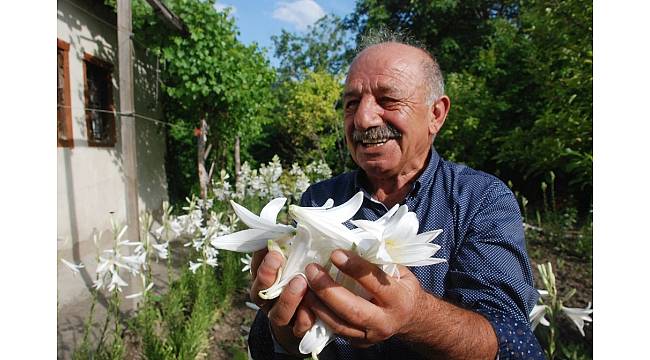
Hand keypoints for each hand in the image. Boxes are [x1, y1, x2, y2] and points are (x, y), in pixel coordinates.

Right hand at [249, 249, 315, 352]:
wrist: (306, 315)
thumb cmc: (300, 277)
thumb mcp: (295, 261)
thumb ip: (290, 249)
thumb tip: (289, 228)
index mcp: (265, 280)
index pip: (256, 267)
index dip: (260, 257)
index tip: (270, 244)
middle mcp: (268, 300)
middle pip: (260, 290)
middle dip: (267, 273)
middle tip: (277, 257)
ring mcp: (282, 316)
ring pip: (278, 313)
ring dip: (288, 297)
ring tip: (300, 282)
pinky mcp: (297, 330)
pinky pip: (298, 328)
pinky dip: (304, 320)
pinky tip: (312, 310)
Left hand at [303, 249, 424, 347]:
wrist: (412, 318)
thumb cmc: (402, 287)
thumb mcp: (399, 271)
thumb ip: (378, 261)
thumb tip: (350, 244)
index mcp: (399, 299)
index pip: (374, 282)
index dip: (354, 268)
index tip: (335, 254)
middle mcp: (385, 321)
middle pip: (353, 309)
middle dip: (328, 290)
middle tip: (311, 270)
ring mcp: (371, 336)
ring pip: (339, 324)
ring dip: (318, 305)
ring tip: (304, 285)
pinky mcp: (359, 342)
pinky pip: (336, 331)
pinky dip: (319, 316)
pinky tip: (309, 301)